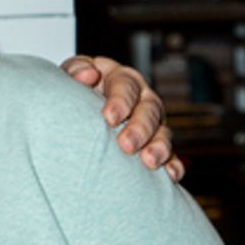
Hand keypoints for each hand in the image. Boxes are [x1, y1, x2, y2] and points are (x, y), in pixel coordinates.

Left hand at [61, 55, 184, 181]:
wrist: (78, 108)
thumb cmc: (75, 88)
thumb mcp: (71, 74)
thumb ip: (75, 70)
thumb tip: (87, 75)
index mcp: (121, 78)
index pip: (125, 85)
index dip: (120, 101)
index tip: (109, 118)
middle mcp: (142, 99)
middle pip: (149, 110)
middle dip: (140, 128)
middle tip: (126, 145)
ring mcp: (152, 122)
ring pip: (163, 132)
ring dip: (159, 147)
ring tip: (149, 162)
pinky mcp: (155, 144)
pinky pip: (171, 155)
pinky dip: (173, 164)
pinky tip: (170, 175)